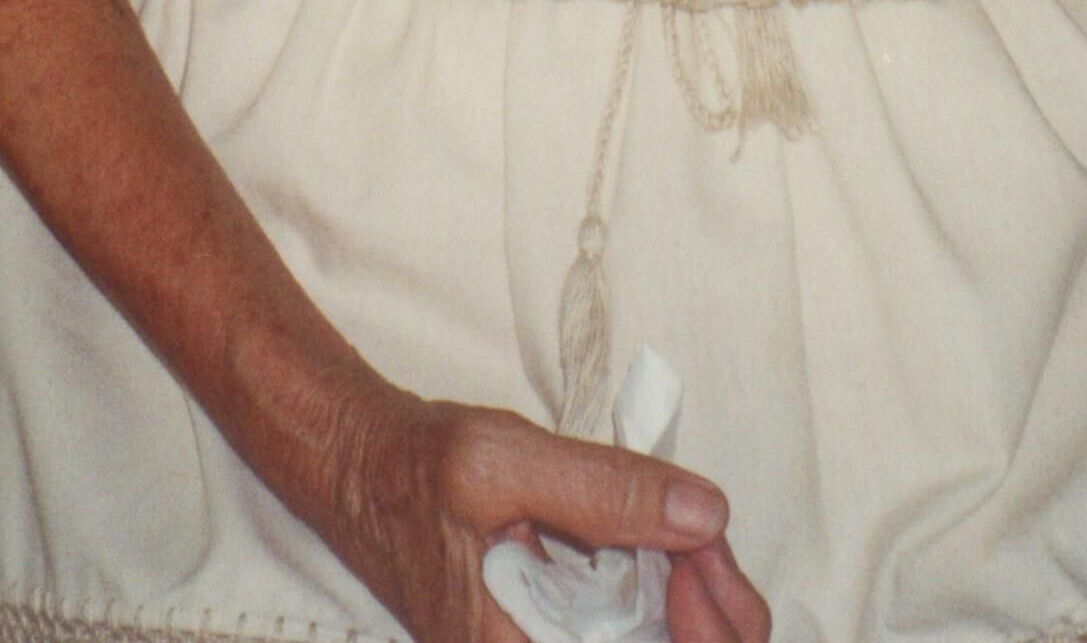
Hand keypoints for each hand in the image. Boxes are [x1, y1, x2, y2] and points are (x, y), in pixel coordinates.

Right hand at [331, 384, 770, 642]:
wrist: (368, 476)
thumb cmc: (421, 471)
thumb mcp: (504, 461)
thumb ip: (604, 491)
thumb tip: (704, 517)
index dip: (708, 629)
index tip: (700, 550)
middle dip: (718, 610)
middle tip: (702, 530)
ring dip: (702, 604)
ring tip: (688, 532)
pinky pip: (639, 638)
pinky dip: (674, 601)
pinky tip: (669, 551)